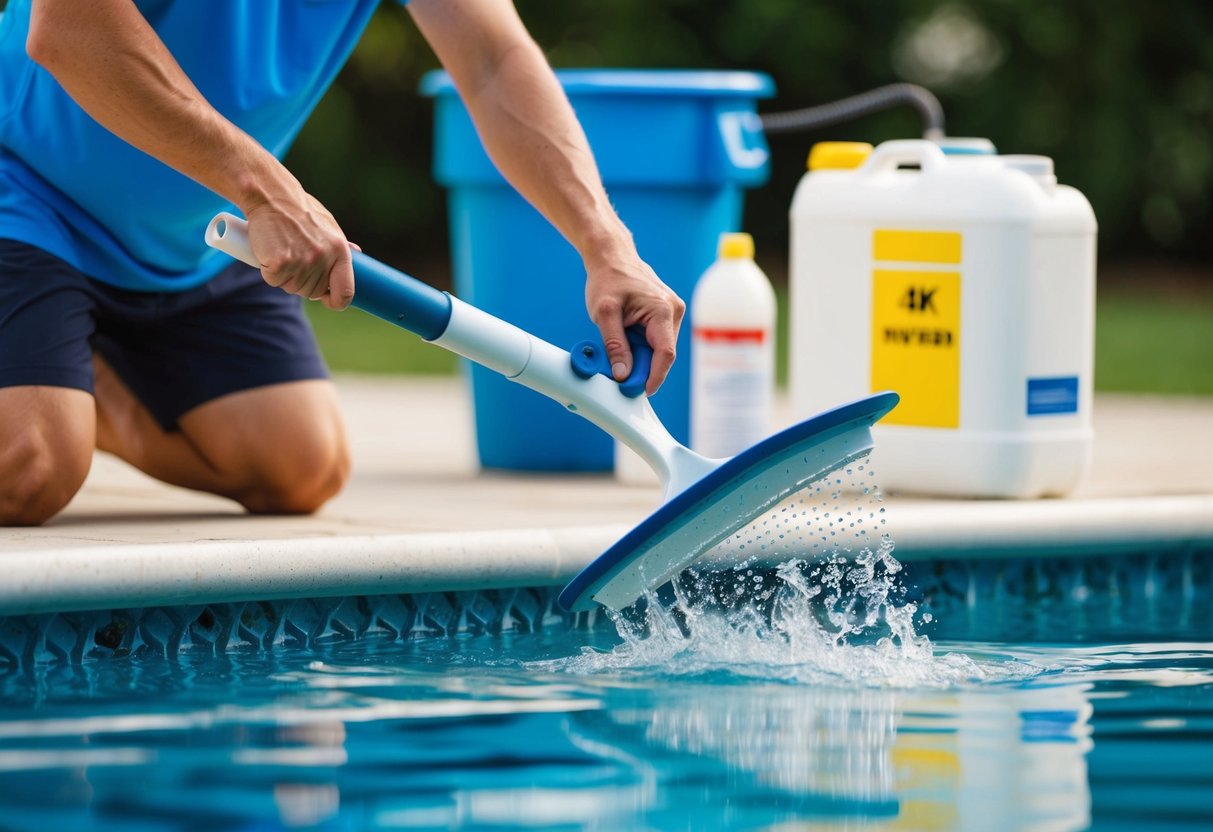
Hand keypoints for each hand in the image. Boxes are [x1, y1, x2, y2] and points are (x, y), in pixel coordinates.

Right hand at [244, 195, 355, 310]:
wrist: (271, 195)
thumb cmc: (298, 210)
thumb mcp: (327, 224)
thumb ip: (339, 243)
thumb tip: (357, 253)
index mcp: (340, 251)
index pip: (346, 292)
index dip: (337, 301)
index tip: (327, 299)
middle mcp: (324, 258)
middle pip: (312, 292)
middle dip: (301, 281)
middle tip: (292, 256)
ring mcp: (302, 261)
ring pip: (291, 287)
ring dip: (284, 275)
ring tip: (281, 249)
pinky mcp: (280, 262)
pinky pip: (273, 280)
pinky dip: (267, 270)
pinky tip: (269, 251)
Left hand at [585, 253, 685, 395]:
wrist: (612, 257)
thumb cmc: (607, 280)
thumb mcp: (604, 314)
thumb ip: (614, 346)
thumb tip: (623, 375)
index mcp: (662, 310)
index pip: (665, 354)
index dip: (655, 377)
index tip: (642, 392)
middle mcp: (674, 311)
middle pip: (663, 354)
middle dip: (643, 367)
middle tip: (620, 373)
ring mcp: (673, 312)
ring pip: (660, 348)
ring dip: (641, 356)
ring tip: (619, 344)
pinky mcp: (667, 314)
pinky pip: (657, 340)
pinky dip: (642, 347)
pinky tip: (626, 337)